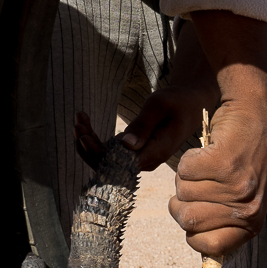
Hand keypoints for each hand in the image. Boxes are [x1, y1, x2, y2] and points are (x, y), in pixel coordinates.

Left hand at [73, 20, 217, 171]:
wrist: (189, 104)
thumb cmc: (177, 101)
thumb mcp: (160, 105)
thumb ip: (143, 124)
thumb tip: (125, 145)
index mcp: (155, 152)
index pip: (121, 163)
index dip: (99, 154)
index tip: (84, 135)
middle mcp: (145, 161)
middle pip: (110, 166)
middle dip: (88, 148)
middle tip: (77, 124)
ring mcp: (138, 158)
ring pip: (106, 159)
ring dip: (88, 142)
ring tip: (78, 119)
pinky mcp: (133, 152)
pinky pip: (109, 152)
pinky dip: (95, 138)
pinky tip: (84, 120)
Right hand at [168, 11, 266, 255]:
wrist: (256, 111)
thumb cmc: (243, 157)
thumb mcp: (242, 198)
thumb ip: (224, 226)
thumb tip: (207, 260)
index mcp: (253, 224)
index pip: (207, 249)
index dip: (194, 229)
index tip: (201, 208)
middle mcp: (248, 209)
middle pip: (187, 221)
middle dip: (184, 198)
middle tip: (207, 179)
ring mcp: (237, 187)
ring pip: (182, 193)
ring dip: (188, 175)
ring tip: (212, 162)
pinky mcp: (225, 162)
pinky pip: (184, 170)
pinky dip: (190, 157)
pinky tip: (211, 148)